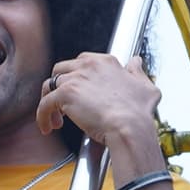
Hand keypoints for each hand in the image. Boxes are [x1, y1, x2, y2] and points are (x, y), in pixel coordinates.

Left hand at [43, 50, 167, 174]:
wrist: (130, 128)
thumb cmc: (139, 112)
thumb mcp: (146, 87)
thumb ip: (138, 72)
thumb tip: (136, 62)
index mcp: (106, 62)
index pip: (82, 61)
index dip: (78, 77)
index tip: (80, 91)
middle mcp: (88, 66)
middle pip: (61, 70)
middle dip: (60, 86)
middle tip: (65, 104)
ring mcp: (75, 79)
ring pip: (50, 85)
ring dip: (50, 102)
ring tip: (57, 119)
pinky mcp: (65, 94)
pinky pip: (44, 104)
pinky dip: (42, 116)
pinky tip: (47, 127)